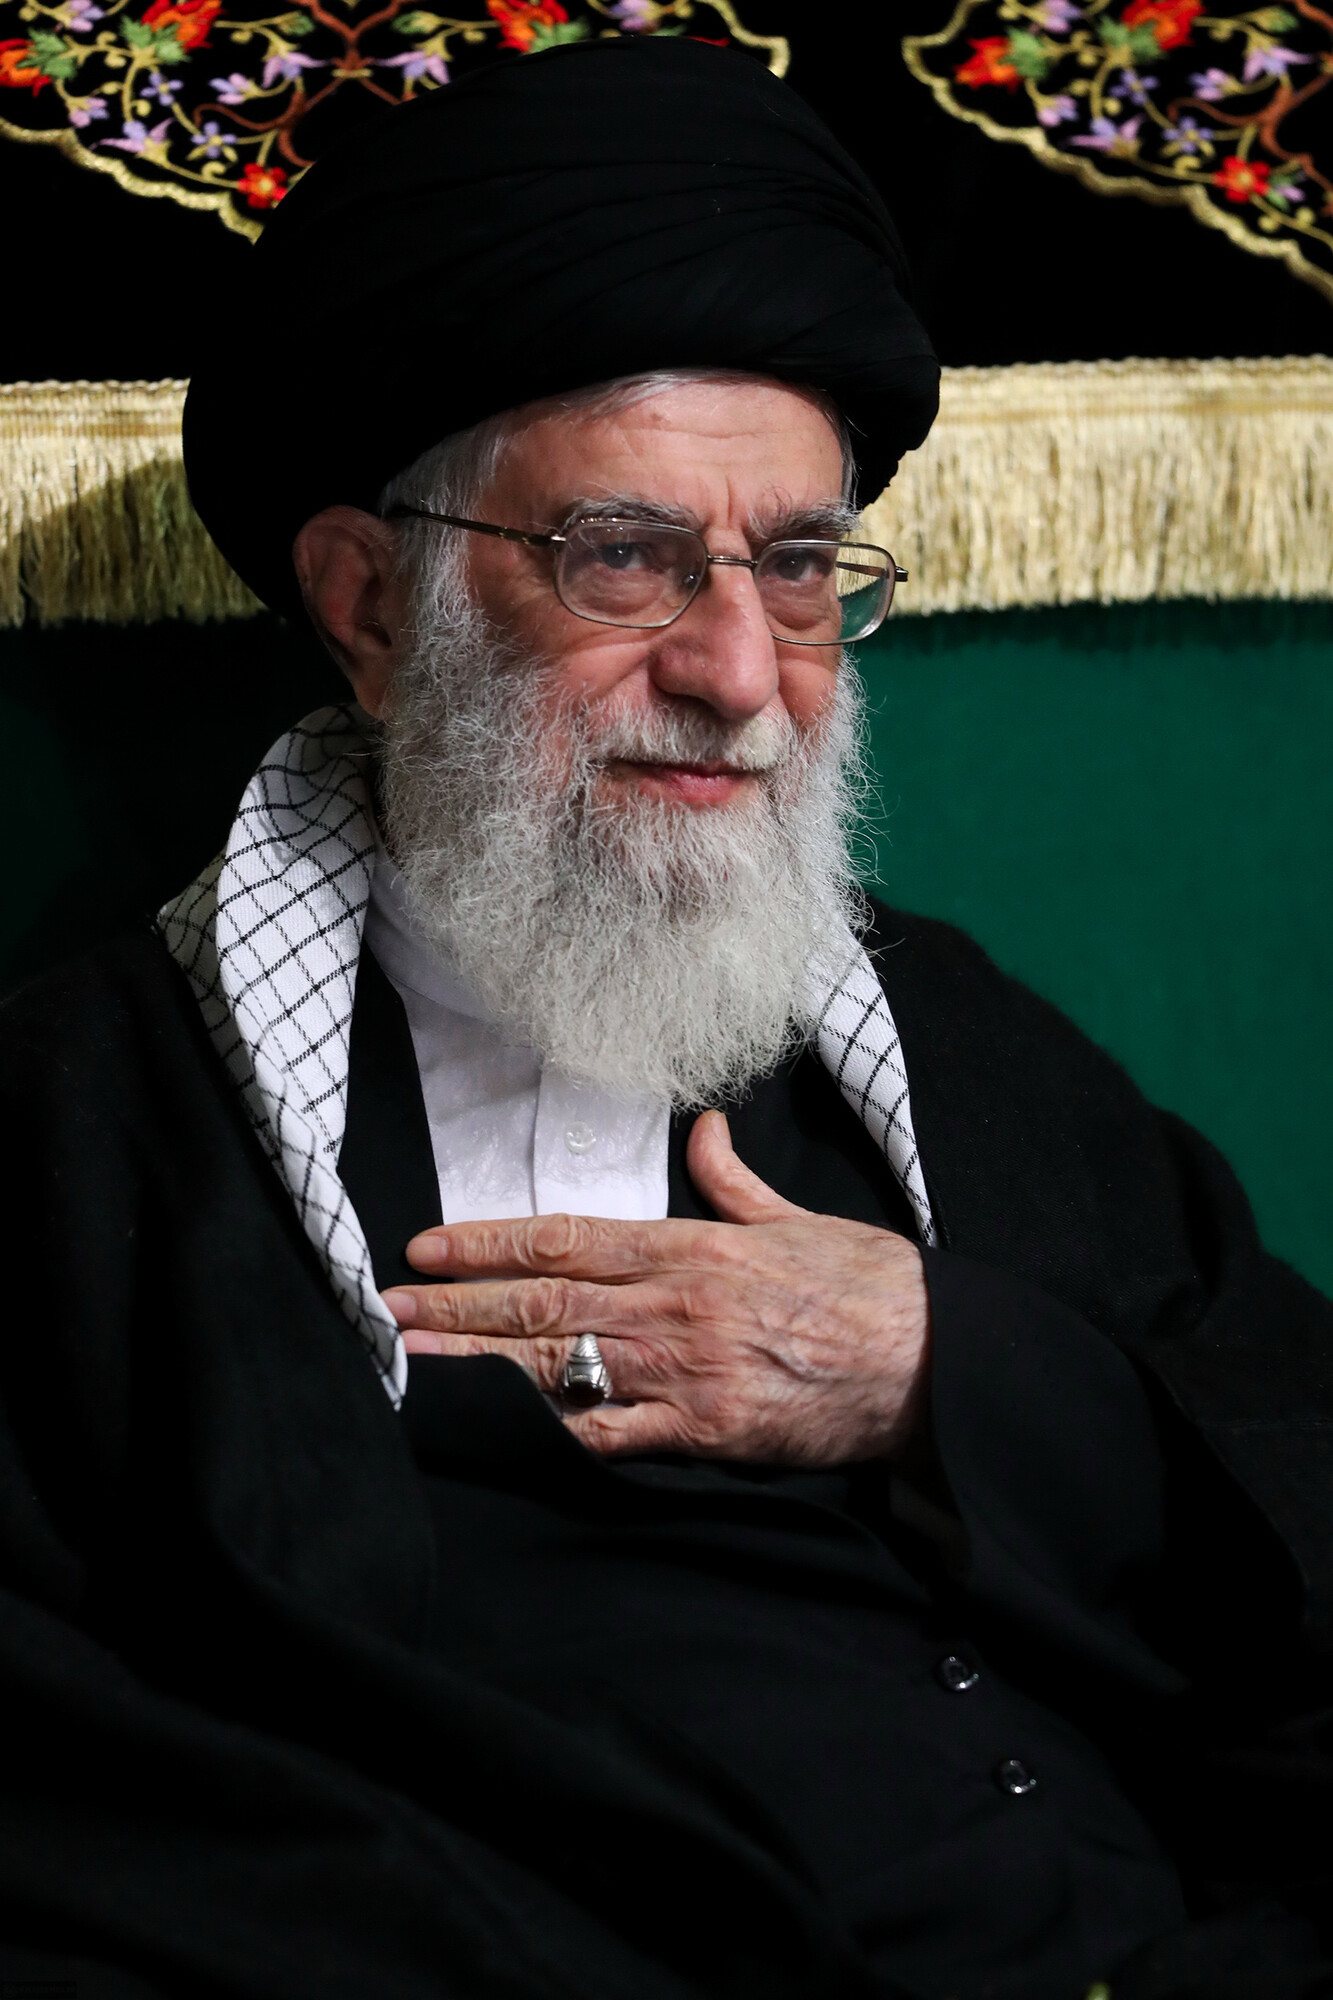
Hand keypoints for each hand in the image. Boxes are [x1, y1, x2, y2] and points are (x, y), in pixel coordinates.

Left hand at [382, 1110, 930, 1465]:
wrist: (931, 1358)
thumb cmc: (868, 1285)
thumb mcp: (797, 1217)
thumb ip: (734, 1180)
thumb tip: (705, 1129)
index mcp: (693, 1246)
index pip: (566, 1239)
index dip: (489, 1244)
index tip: (431, 1248)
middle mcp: (675, 1303)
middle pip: (543, 1303)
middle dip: (458, 1305)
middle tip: (391, 1307)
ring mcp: (686, 1369)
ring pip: (560, 1364)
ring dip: (479, 1364)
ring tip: (415, 1360)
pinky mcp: (707, 1430)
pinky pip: (612, 1434)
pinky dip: (553, 1431)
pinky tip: (498, 1430)